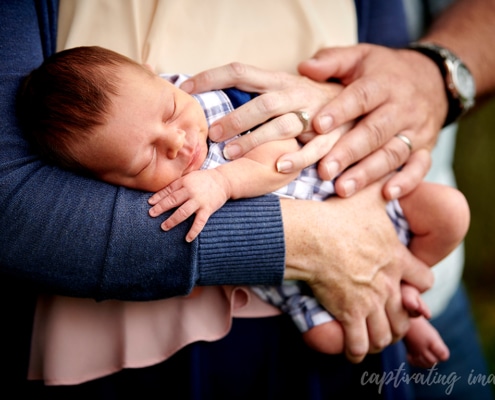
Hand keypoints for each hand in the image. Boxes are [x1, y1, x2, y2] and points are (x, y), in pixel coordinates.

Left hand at [148, 169, 230, 241]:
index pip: (169, 190)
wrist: (223, 180)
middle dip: (161, 208)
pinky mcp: (208, 209)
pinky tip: (187, 239)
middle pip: (173, 200)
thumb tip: (158, 196)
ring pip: (183, 212)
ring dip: (173, 220)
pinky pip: (200, 222)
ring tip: (164, 227)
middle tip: (151, 214)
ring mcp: (199, 201)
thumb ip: (175, 186)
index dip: (158, 197)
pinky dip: (193, 231)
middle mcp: (191, 191)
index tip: (149, 204)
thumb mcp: (188, 178)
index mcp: (185, 182)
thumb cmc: (203, 180)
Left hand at [180, 62, 350, 170]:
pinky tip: (277, 166)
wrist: (367, 98)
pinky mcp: (330, 136)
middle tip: (211, 134)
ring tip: (229, 153)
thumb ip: (260, 85)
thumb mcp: (288, 84)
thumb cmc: (315, 96)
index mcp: (279, 79)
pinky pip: (314, 149)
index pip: (240, 71)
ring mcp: (314, 115)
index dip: (211, 77)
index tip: (186, 88)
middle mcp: (295, 94)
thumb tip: (225, 83)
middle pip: (262, 102)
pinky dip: (297, 158)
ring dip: (255, 139)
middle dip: (235, 118)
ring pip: (282, 125)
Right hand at [281, 179, 433, 362]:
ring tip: (373, 338)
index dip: (418, 285)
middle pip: (406, 314)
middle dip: (400, 320)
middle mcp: (388, 283)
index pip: (424, 280)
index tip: (407, 286)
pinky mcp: (349, 313)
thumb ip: (382, 185)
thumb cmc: (336, 214)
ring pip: (385, 332)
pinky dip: (357, 350)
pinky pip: (358, 343)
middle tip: (389, 320)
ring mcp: (369, 301)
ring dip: (381, 338)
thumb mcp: (366, 196)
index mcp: (396, 258)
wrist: (310, 235)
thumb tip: (388, 171)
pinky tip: (353, 350)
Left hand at [298, 44, 444, 198]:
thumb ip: (332, 61)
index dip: (340, 111)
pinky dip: (407, 182)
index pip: (361, 96)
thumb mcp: (360, 57)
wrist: (432, 78)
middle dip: (348, 152)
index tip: (318, 125)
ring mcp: (416, 130)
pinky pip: (420, 166)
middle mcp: (402, 107)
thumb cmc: (383, 71)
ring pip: (393, 153)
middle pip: (375, 131)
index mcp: (383, 83)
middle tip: (324, 171)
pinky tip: (387, 195)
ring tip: (342, 189)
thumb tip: (303, 67)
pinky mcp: (425, 148)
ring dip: (368, 173)